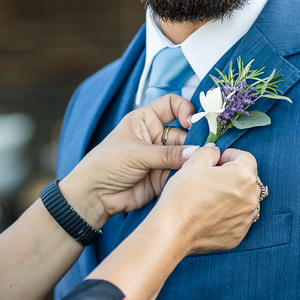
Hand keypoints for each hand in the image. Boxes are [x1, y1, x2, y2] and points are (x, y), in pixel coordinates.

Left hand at [59, 94, 197, 226]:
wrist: (95, 195)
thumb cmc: (106, 164)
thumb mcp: (136, 153)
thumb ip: (167, 154)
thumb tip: (196, 152)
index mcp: (145, 120)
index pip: (172, 105)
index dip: (185, 109)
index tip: (191, 121)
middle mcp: (156, 136)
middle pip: (185, 132)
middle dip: (194, 140)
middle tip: (204, 149)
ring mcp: (161, 157)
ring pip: (186, 153)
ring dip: (193, 159)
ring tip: (198, 165)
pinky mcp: (164, 176)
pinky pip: (182, 172)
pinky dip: (189, 174)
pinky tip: (193, 177)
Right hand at [155, 145, 260, 255]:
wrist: (173, 231)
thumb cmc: (182, 195)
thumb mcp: (193, 164)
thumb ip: (209, 152)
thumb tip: (215, 152)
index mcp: (243, 176)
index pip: (246, 157)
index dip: (229, 156)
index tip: (217, 161)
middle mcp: (251, 198)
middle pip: (248, 179)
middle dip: (233, 175)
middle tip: (211, 179)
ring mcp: (247, 218)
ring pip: (245, 199)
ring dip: (233, 195)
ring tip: (210, 198)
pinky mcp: (239, 234)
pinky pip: (239, 218)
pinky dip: (229, 214)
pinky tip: (210, 214)